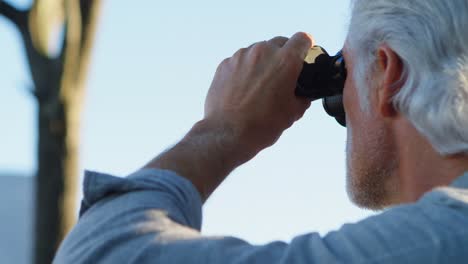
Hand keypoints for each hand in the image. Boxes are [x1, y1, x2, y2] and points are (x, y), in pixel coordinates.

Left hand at [204, 32, 313, 155]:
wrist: (228, 133)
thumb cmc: (260, 125)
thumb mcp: (293, 113)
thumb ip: (302, 97)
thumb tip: (302, 95)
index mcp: (285, 61)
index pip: (302, 39)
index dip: (306, 47)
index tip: (304, 54)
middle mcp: (263, 52)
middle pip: (279, 43)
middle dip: (283, 56)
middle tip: (282, 76)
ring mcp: (241, 56)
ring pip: (258, 51)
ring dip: (262, 63)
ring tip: (260, 86)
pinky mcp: (225, 64)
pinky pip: (240, 61)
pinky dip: (244, 70)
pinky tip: (244, 89)